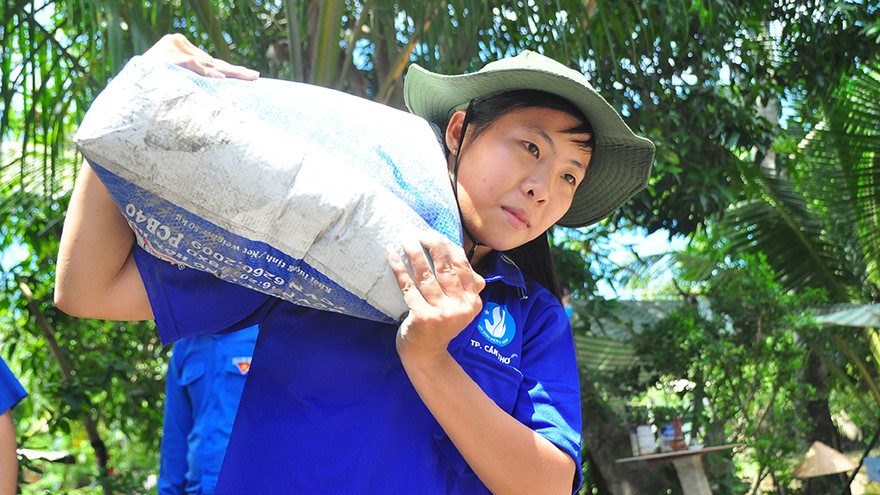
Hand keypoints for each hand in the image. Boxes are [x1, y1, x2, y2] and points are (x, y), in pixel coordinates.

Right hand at [143, 33, 258, 79]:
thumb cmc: (150, 85)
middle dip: (236, 72)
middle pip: (215, 62)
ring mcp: (176, 48)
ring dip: (229, 73)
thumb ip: (192, 74)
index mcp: (182, 48)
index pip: (212, 62)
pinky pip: (193, 65)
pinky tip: (221, 77)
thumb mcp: (174, 77)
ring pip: (208, 64)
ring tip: (248, 77)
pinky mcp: (172, 56)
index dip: (231, 71)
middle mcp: (180, 44)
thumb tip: (217, 78)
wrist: (128, 88)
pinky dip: (206, 72)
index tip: (250, 76)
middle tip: (256, 77)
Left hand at [389, 233, 485, 367]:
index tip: (435, 234)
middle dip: (431, 245)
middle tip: (418, 232)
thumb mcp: (459, 308)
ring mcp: (442, 314)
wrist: (426, 356)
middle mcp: (460, 307)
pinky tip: (392, 255)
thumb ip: (462, 286)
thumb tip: (455, 252)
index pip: (462, 266)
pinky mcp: (423, 318)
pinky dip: (399, 269)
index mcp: (473, 302)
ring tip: (404, 238)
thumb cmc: (439, 326)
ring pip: (425, 275)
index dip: (449, 247)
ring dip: (413, 252)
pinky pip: (408, 287)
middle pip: (444, 268)